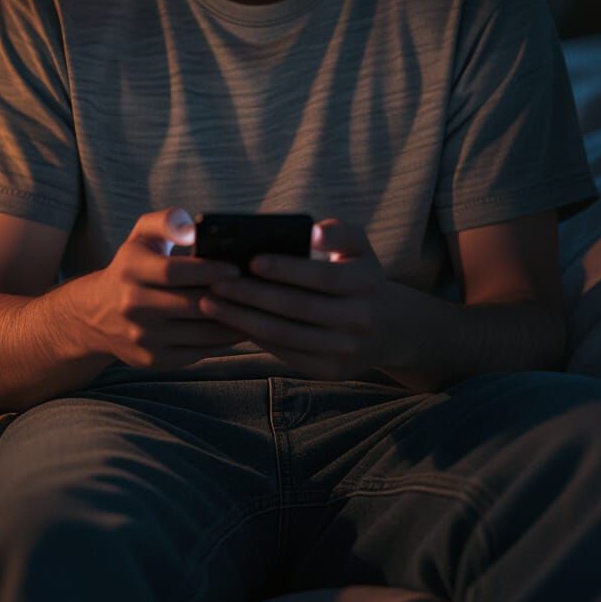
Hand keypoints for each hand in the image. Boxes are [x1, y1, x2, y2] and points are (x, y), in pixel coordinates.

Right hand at [89, 208, 245, 370]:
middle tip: (256, 289)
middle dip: (228, 297)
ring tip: (255, 309)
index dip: (209, 270)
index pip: (174, 272)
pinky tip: (237, 328)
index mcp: (130, 270)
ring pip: (199, 333)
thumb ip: (167, 221)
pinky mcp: (152, 360)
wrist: (96, 314)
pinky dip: (221, 342)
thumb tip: (192, 229)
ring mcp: (141, 337)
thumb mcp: (142, 235)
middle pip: (192, 305)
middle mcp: (132, 306)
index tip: (237, 268)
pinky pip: (197, 353)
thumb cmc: (132, 266)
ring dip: (232, 322)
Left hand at [198, 217, 392, 379]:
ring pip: (284, 334)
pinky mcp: (329, 370)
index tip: (251, 260)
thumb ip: (338, 231)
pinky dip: (254, 336)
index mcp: (366, 283)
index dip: (285, 269)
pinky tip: (231, 321)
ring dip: (242, 319)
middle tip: (216, 282)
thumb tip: (312, 231)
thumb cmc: (359, 276)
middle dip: (251, 294)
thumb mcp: (359, 248)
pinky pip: (284, 352)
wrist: (388, 329)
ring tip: (211, 302)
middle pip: (296, 307)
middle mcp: (358, 319)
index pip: (320, 276)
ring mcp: (344, 349)